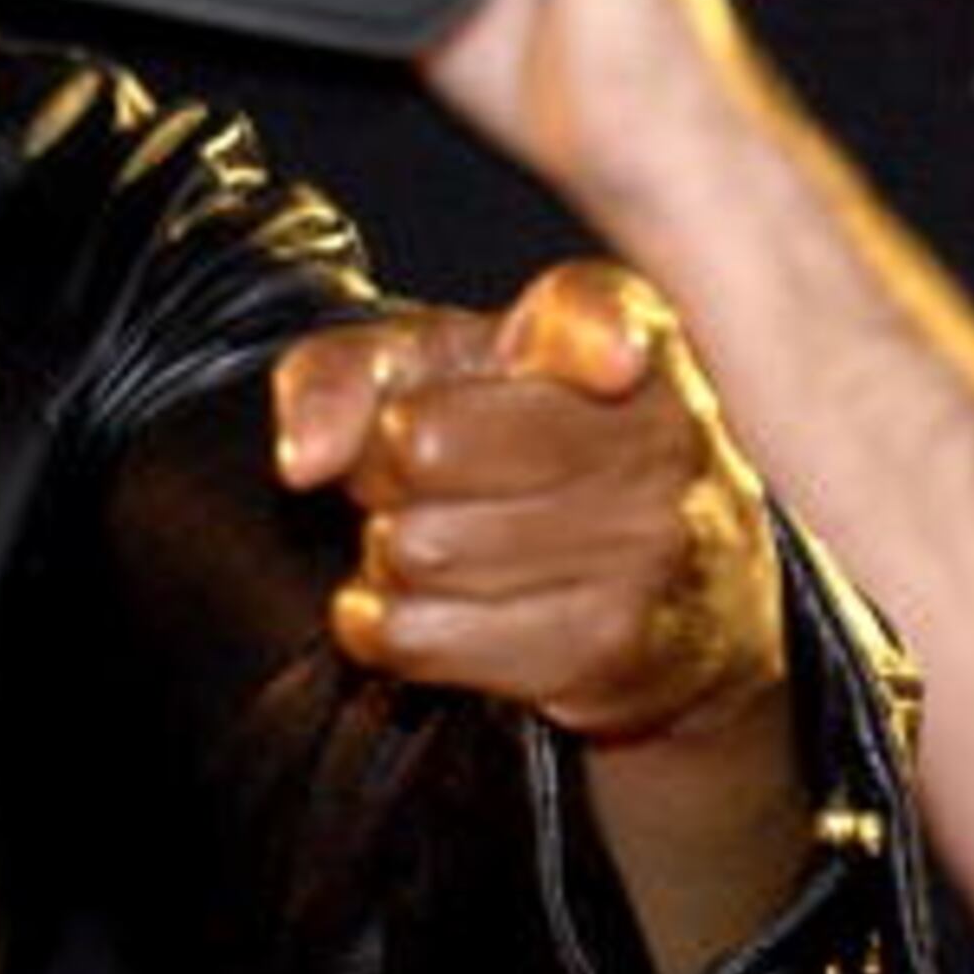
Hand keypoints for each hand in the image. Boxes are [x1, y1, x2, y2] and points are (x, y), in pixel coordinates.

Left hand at [271, 258, 783, 745]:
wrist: (669, 587)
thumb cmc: (524, 442)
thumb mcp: (432, 368)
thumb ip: (343, 372)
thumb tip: (304, 459)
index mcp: (622, 331)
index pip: (604, 323)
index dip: (602, 340)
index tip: (612, 362)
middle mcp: (655, 437)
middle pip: (425, 446)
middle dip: (383, 466)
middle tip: (418, 474)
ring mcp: (646, 550)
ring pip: (419, 550)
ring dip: (390, 551)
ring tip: (439, 536)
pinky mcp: (610, 651)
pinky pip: (426, 637)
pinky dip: (392, 625)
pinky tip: (433, 603)